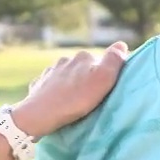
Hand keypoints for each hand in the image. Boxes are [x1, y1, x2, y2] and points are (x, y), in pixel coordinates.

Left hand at [11, 42, 127, 136]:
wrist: (40, 114)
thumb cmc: (75, 99)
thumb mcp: (102, 80)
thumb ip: (113, 61)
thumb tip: (121, 44)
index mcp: (82, 57)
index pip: (99, 61)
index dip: (104, 74)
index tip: (105, 88)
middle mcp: (65, 60)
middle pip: (82, 68)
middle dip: (86, 78)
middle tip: (90, 97)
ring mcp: (49, 72)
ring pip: (65, 75)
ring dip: (70, 84)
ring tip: (73, 100)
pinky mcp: (38, 84)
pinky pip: (50, 85)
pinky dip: (55, 91)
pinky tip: (56, 101)